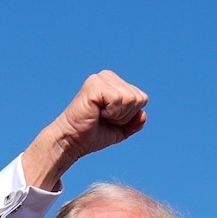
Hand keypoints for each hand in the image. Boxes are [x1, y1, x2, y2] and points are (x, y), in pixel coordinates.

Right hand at [23, 71, 148, 188]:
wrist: (72, 141)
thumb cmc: (93, 134)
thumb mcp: (121, 130)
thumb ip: (135, 122)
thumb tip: (143, 114)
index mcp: (115, 82)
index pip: (142, 98)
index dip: (130, 116)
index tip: (110, 119)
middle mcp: (108, 76)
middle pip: (138, 98)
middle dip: (125, 116)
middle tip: (104, 119)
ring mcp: (100, 78)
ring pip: (130, 99)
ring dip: (117, 115)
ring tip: (100, 115)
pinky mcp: (94, 85)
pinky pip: (118, 99)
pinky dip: (110, 112)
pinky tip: (96, 112)